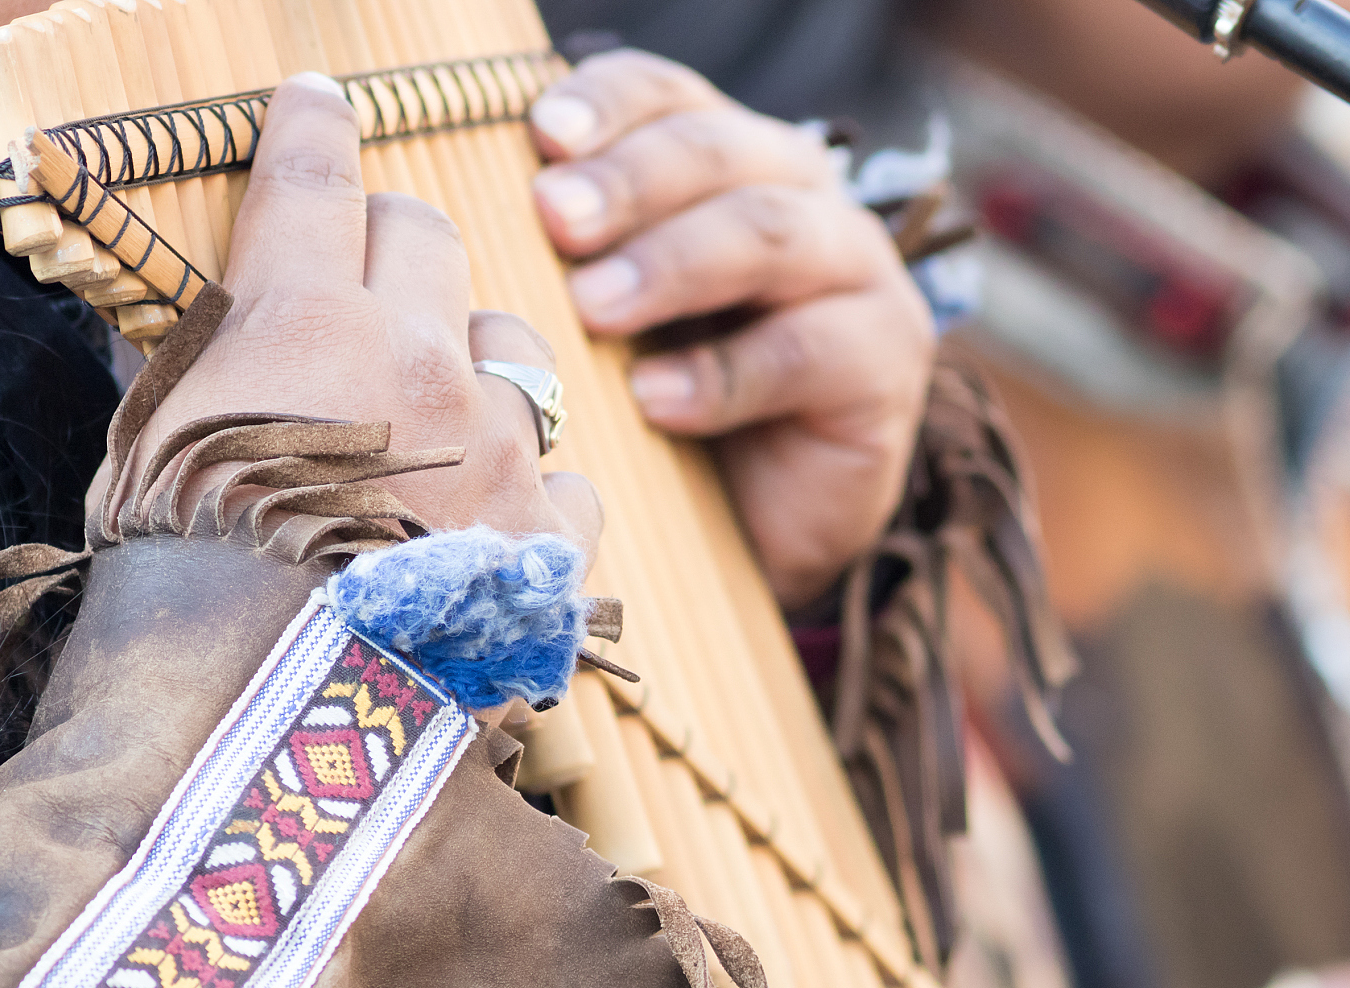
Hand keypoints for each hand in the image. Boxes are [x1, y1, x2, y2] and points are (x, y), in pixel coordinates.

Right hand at [138, 72, 600, 551]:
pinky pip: (565, 477)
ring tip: (443, 410)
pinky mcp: (551, 535)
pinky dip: (533, 489)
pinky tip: (496, 521)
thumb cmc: (191, 589)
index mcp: (305, 324)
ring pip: (514, 345)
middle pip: (427, 238)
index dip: (312, 131)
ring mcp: (502, 447)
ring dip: (477, 357)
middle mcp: (420, 361)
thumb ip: (206, 368)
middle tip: (369, 267)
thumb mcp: (155, 452)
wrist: (280, 720)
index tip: (318, 103)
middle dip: (394, 237)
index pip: (311, 182)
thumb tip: (226, 328)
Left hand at [528, 51, 935, 609]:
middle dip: (630, 181)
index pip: (670, 97)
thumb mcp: (612, 316)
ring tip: (594, 309)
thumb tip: (462, 213)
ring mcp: (860, 275)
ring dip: (671, 266)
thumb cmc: (668, 406)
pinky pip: (804, 352)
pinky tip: (654, 402)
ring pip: (770, 235)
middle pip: (721, 153)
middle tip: (554, 217)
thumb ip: (569, 256)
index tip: (543, 136)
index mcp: (733, 161)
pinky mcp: (887, 362)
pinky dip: (721, 376)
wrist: (764, 528)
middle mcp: (808, 199)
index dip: (609, 105)